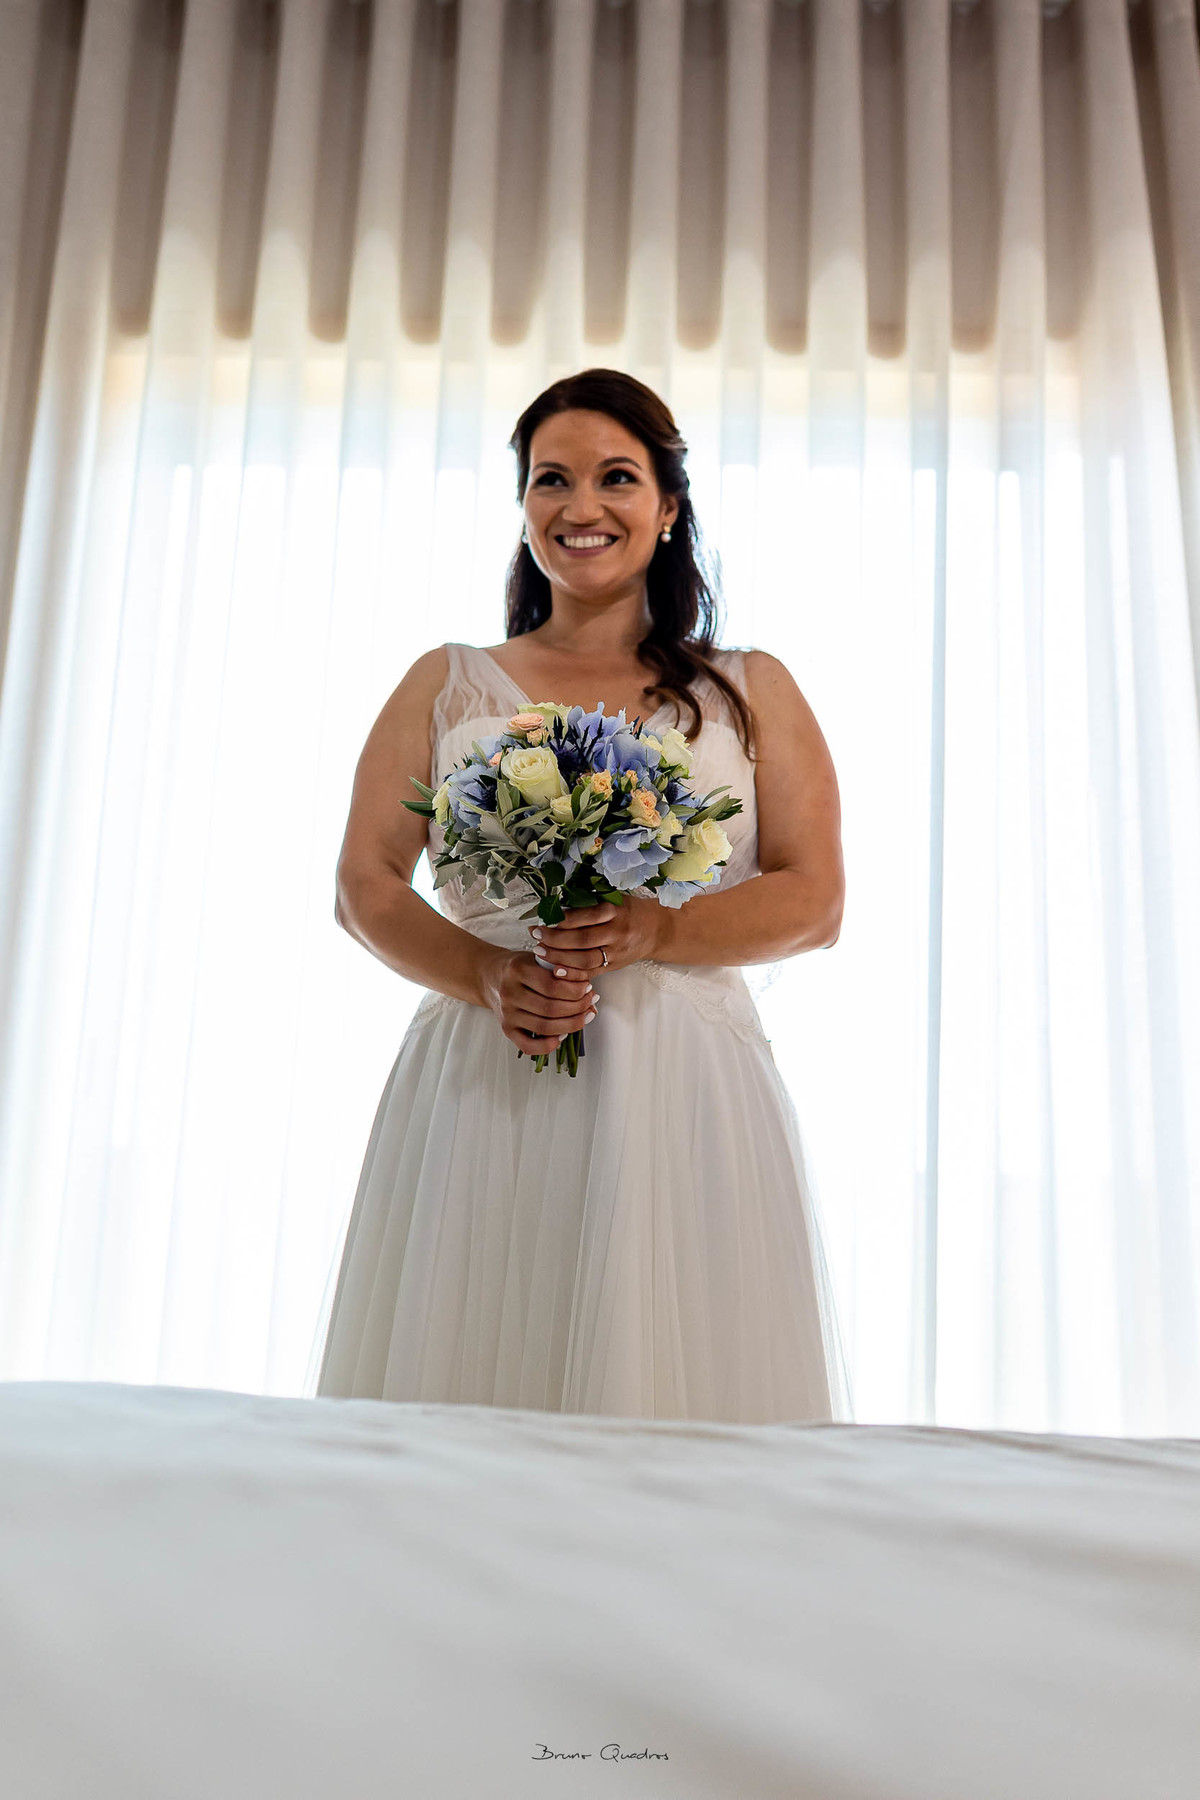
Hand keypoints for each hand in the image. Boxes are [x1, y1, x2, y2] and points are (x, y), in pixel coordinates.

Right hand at [477, 943, 598, 1055]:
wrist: (490, 976)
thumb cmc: (520, 967)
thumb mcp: (539, 959)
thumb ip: (564, 973)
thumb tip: (592, 997)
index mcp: (517, 970)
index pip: (552, 986)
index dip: (576, 990)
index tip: (588, 988)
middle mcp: (509, 993)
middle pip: (551, 1008)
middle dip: (578, 1007)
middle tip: (590, 1001)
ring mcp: (506, 1014)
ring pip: (545, 1027)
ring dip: (571, 1025)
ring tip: (584, 1016)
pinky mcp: (506, 1030)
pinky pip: (529, 1046)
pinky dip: (549, 1045)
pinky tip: (562, 1035)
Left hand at [530, 896, 663, 977]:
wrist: (655, 930)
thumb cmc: (628, 911)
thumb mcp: (613, 899)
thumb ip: (589, 903)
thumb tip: (555, 906)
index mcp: (616, 911)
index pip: (585, 916)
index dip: (562, 919)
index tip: (544, 918)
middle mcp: (617, 932)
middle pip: (582, 939)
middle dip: (555, 939)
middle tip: (535, 935)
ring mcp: (616, 952)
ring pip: (585, 959)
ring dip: (559, 957)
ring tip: (540, 951)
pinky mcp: (614, 966)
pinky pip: (591, 973)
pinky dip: (572, 973)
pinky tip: (556, 970)